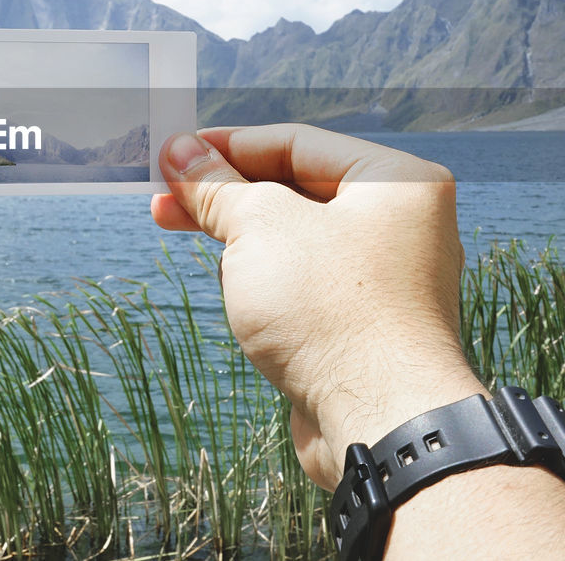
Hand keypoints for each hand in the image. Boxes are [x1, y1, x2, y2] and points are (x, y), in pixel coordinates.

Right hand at [151, 124, 485, 489]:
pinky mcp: (365, 326)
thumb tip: (179, 151)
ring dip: (246, 248)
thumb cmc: (332, 311)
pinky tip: (244, 306)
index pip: (296, 143)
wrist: (380, 422)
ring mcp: (386, 279)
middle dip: (226, 200)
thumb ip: (217, 187)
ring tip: (221, 268)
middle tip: (163, 204)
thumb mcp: (260, 229)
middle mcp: (401, 225)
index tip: (173, 155)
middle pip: (295, 191)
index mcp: (396, 182)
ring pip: (296, 242)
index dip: (228, 147)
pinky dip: (269, 287)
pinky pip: (306, 286)